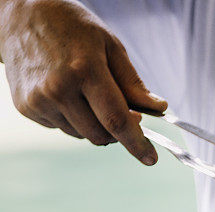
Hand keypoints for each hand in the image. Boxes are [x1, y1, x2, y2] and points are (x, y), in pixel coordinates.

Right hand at [0, 0, 167, 163]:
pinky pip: (61, 127)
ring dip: (94, 124)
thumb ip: (133, 82)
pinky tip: (67, 92)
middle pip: (101, 135)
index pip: (117, 120)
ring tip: (88, 92)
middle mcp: (58, 89)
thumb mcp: (110, 46)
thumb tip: (158, 108)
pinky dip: (73, 118)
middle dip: (118, 132)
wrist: (21, 15)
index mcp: (84, 70)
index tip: (151, 158)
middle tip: (126, 113)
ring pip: (82, 135)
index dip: (137, 143)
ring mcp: (38, 100)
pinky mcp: (26, 107)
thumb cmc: (72, 27)